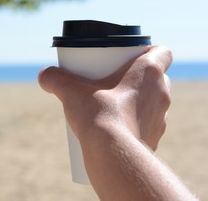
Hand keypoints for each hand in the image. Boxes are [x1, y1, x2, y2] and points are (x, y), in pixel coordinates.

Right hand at [38, 45, 172, 150]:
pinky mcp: (156, 138)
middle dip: (140, 78)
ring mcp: (161, 118)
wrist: (113, 155)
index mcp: (148, 72)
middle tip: (117, 81)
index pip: (163, 52)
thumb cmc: (98, 116)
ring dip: (140, 101)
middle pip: (157, 78)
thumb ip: (55, 78)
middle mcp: (161, 93)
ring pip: (154, 102)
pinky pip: (149, 125)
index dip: (151, 52)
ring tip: (116, 106)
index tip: (133, 58)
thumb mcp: (71, 91)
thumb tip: (44, 75)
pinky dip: (137, 124)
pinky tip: (120, 127)